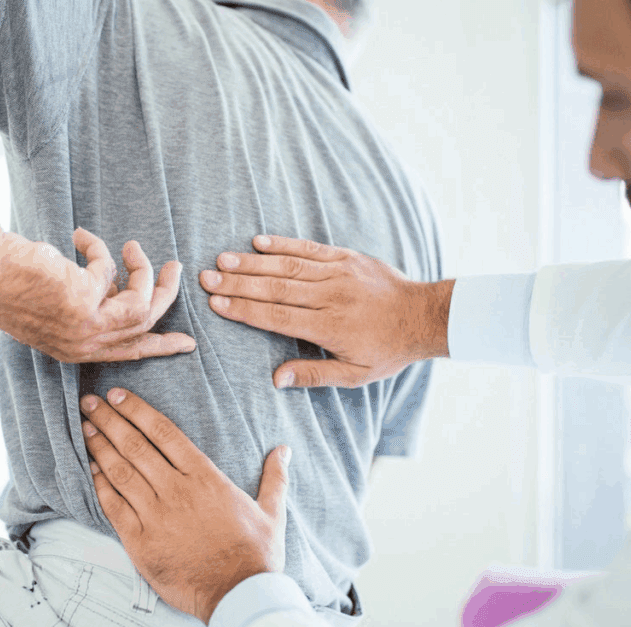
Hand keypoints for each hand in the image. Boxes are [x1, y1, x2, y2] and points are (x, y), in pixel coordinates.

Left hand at [0, 228, 195, 362]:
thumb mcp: (56, 302)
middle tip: (175, 268)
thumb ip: (90, 301)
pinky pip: (110, 269)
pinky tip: (78, 236)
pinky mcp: (86, 300)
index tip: (187, 343)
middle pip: (146, 326)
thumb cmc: (8, 281)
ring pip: (142, 303)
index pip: (129, 353)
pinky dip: (98, 248)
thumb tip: (115, 283)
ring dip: (145, 270)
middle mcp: (84, 345)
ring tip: (134, 246)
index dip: (161, 346)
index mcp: (75, 350)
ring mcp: (87, 326)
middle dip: (166, 295)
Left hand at [80, 388, 290, 624]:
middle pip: (136, 446)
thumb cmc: (256, 554)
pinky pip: (113, 507)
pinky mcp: (140, 542)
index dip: (137, 410)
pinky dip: (99, 485)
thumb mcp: (272, 511)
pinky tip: (89, 469)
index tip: (118, 396)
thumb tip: (283, 449)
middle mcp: (177, 490)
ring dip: (100, 447)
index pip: (164, 432)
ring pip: (120, 472)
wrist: (238, 595)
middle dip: (109, 421)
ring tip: (85, 428)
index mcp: (205, 477)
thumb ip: (274, 477)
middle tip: (90, 403)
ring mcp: (156, 516)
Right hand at [199, 235, 453, 388]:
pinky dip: (283, 243)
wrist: (424, 316)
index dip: (245, 310)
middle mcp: (330, 296)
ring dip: (252, 262)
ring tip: (222, 260)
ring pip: (287, 265)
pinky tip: (258, 241)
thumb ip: (314, 375)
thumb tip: (275, 379)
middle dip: (237, 283)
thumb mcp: (355, 374)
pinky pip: (309, 248)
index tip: (216, 304)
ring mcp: (338, 273)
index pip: (277, 317)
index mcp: (329, 326)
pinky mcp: (346, 257)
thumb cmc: (388, 350)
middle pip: (275, 288)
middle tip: (206, 279)